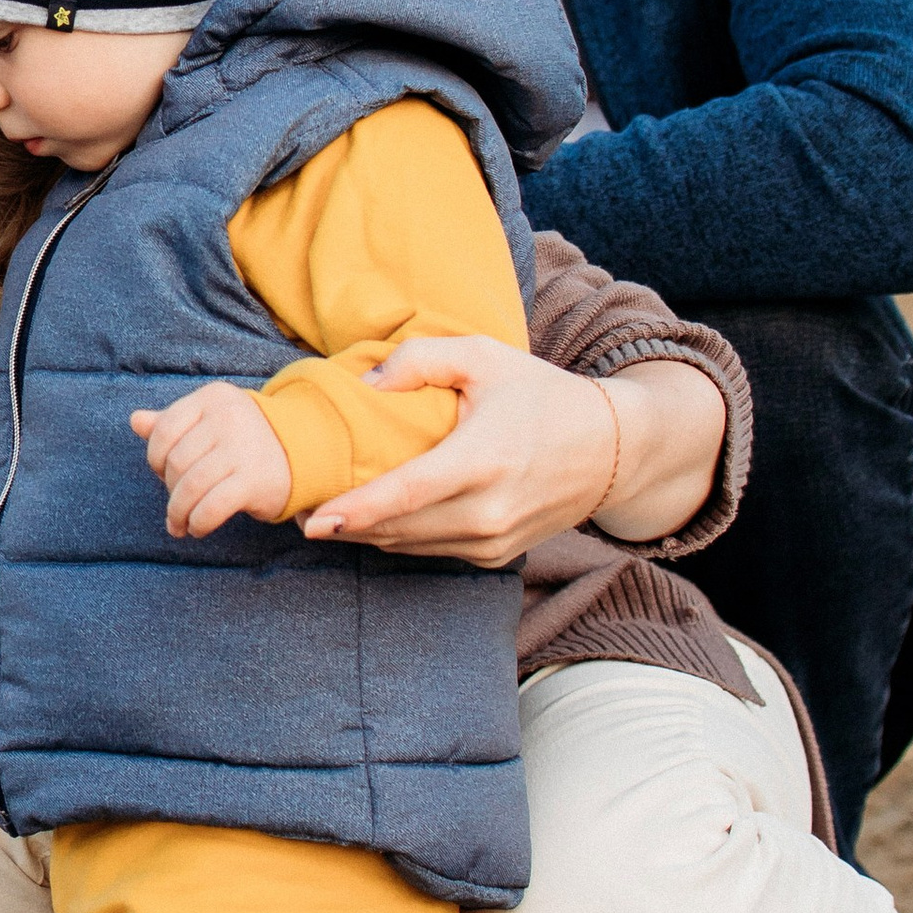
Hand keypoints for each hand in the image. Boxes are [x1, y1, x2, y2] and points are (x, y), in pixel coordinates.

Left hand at [131, 381, 293, 537]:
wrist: (300, 456)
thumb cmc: (243, 440)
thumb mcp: (208, 423)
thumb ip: (171, 423)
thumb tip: (135, 421)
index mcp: (213, 397)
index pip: (164, 430)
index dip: (155, 458)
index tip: (164, 475)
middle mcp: (228, 417)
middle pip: (176, 461)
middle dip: (170, 489)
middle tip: (177, 504)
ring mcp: (243, 447)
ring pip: (190, 487)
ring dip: (178, 512)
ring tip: (179, 524)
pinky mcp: (255, 480)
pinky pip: (211, 507)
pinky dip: (198, 522)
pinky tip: (198, 527)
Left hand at [298, 339, 724, 556]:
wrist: (611, 449)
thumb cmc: (542, 395)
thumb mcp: (485, 357)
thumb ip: (421, 359)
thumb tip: (366, 383)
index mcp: (484, 460)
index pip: (408, 494)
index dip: (357, 510)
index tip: (314, 518)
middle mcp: (489, 511)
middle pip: (398, 528)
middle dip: (346, 524)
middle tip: (301, 508)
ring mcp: (495, 541)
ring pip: (410, 546)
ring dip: (368, 534)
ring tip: (329, 514)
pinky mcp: (496, 556)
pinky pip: (432, 551)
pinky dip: (399, 538)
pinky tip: (376, 519)